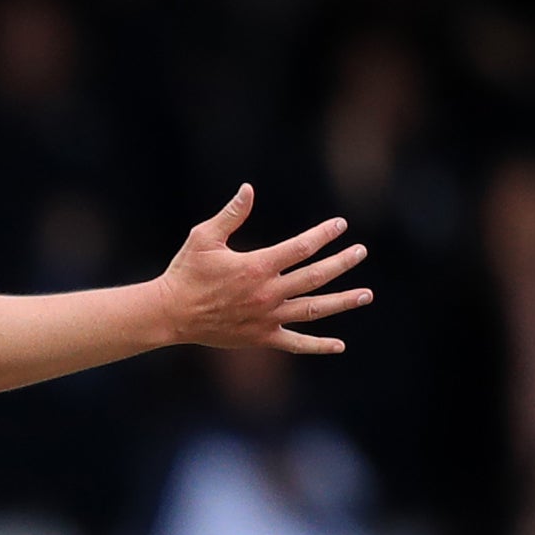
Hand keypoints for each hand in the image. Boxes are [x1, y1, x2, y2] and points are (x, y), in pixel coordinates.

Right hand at [158, 185, 371, 354]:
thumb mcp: (203, 237)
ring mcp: (267, 318)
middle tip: (361, 252)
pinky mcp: (261, 337)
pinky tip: (339, 345)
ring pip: (313, 309)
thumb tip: (249, 189)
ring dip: (342, 301)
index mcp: (257, 267)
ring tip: (365, 294)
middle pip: (316, 276)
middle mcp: (268, 293)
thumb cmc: (185, 273)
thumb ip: (231, 214)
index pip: (301, 248)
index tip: (340, 225)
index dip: (324, 234)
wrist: (169, 314)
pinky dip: (318, 345)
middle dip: (342, 262)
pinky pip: (295, 343)